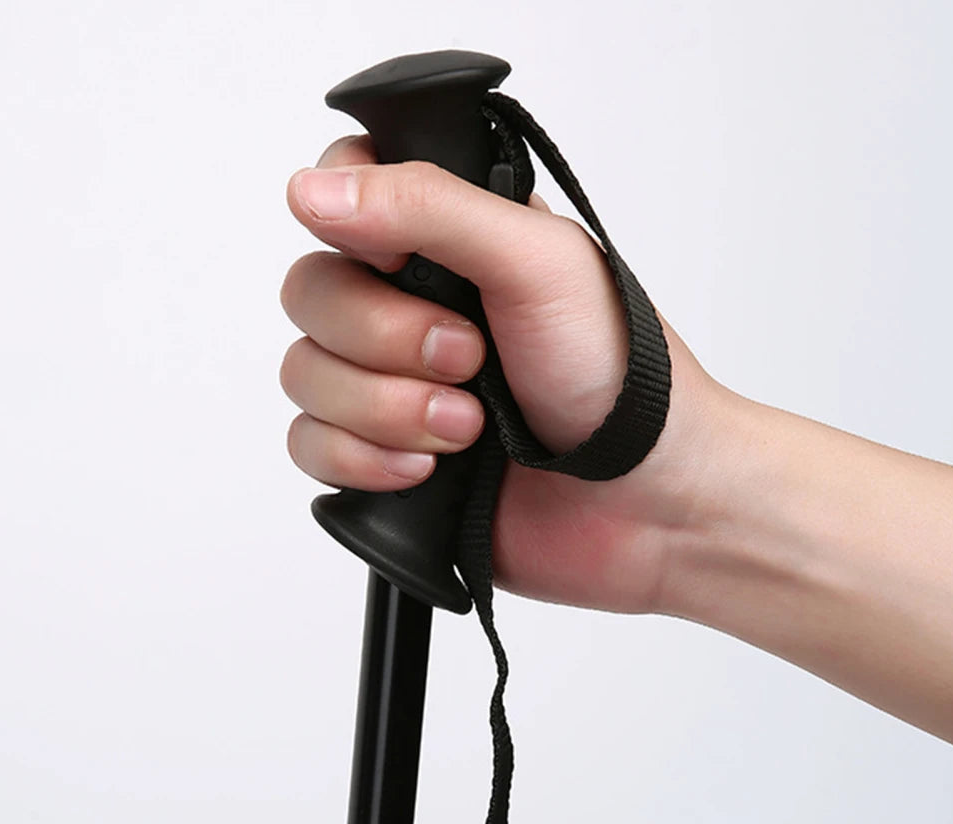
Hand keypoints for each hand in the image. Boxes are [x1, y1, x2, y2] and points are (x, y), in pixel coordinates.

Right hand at [280, 135, 725, 612]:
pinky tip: (428, 470)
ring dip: (385, 407)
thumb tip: (313, 190)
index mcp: (449, 239)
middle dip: (384, 339)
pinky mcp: (380, 456)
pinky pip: (309, 445)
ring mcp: (391, 383)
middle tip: (470, 360)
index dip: (349, 226)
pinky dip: (364, 460)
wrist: (649, 504)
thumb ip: (428, 208)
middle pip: (310, 293)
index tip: (401, 262)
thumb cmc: (622, 377)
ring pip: (303, 374)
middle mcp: (409, 305)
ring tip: (468, 429)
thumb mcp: (539, 263)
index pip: (341, 191)